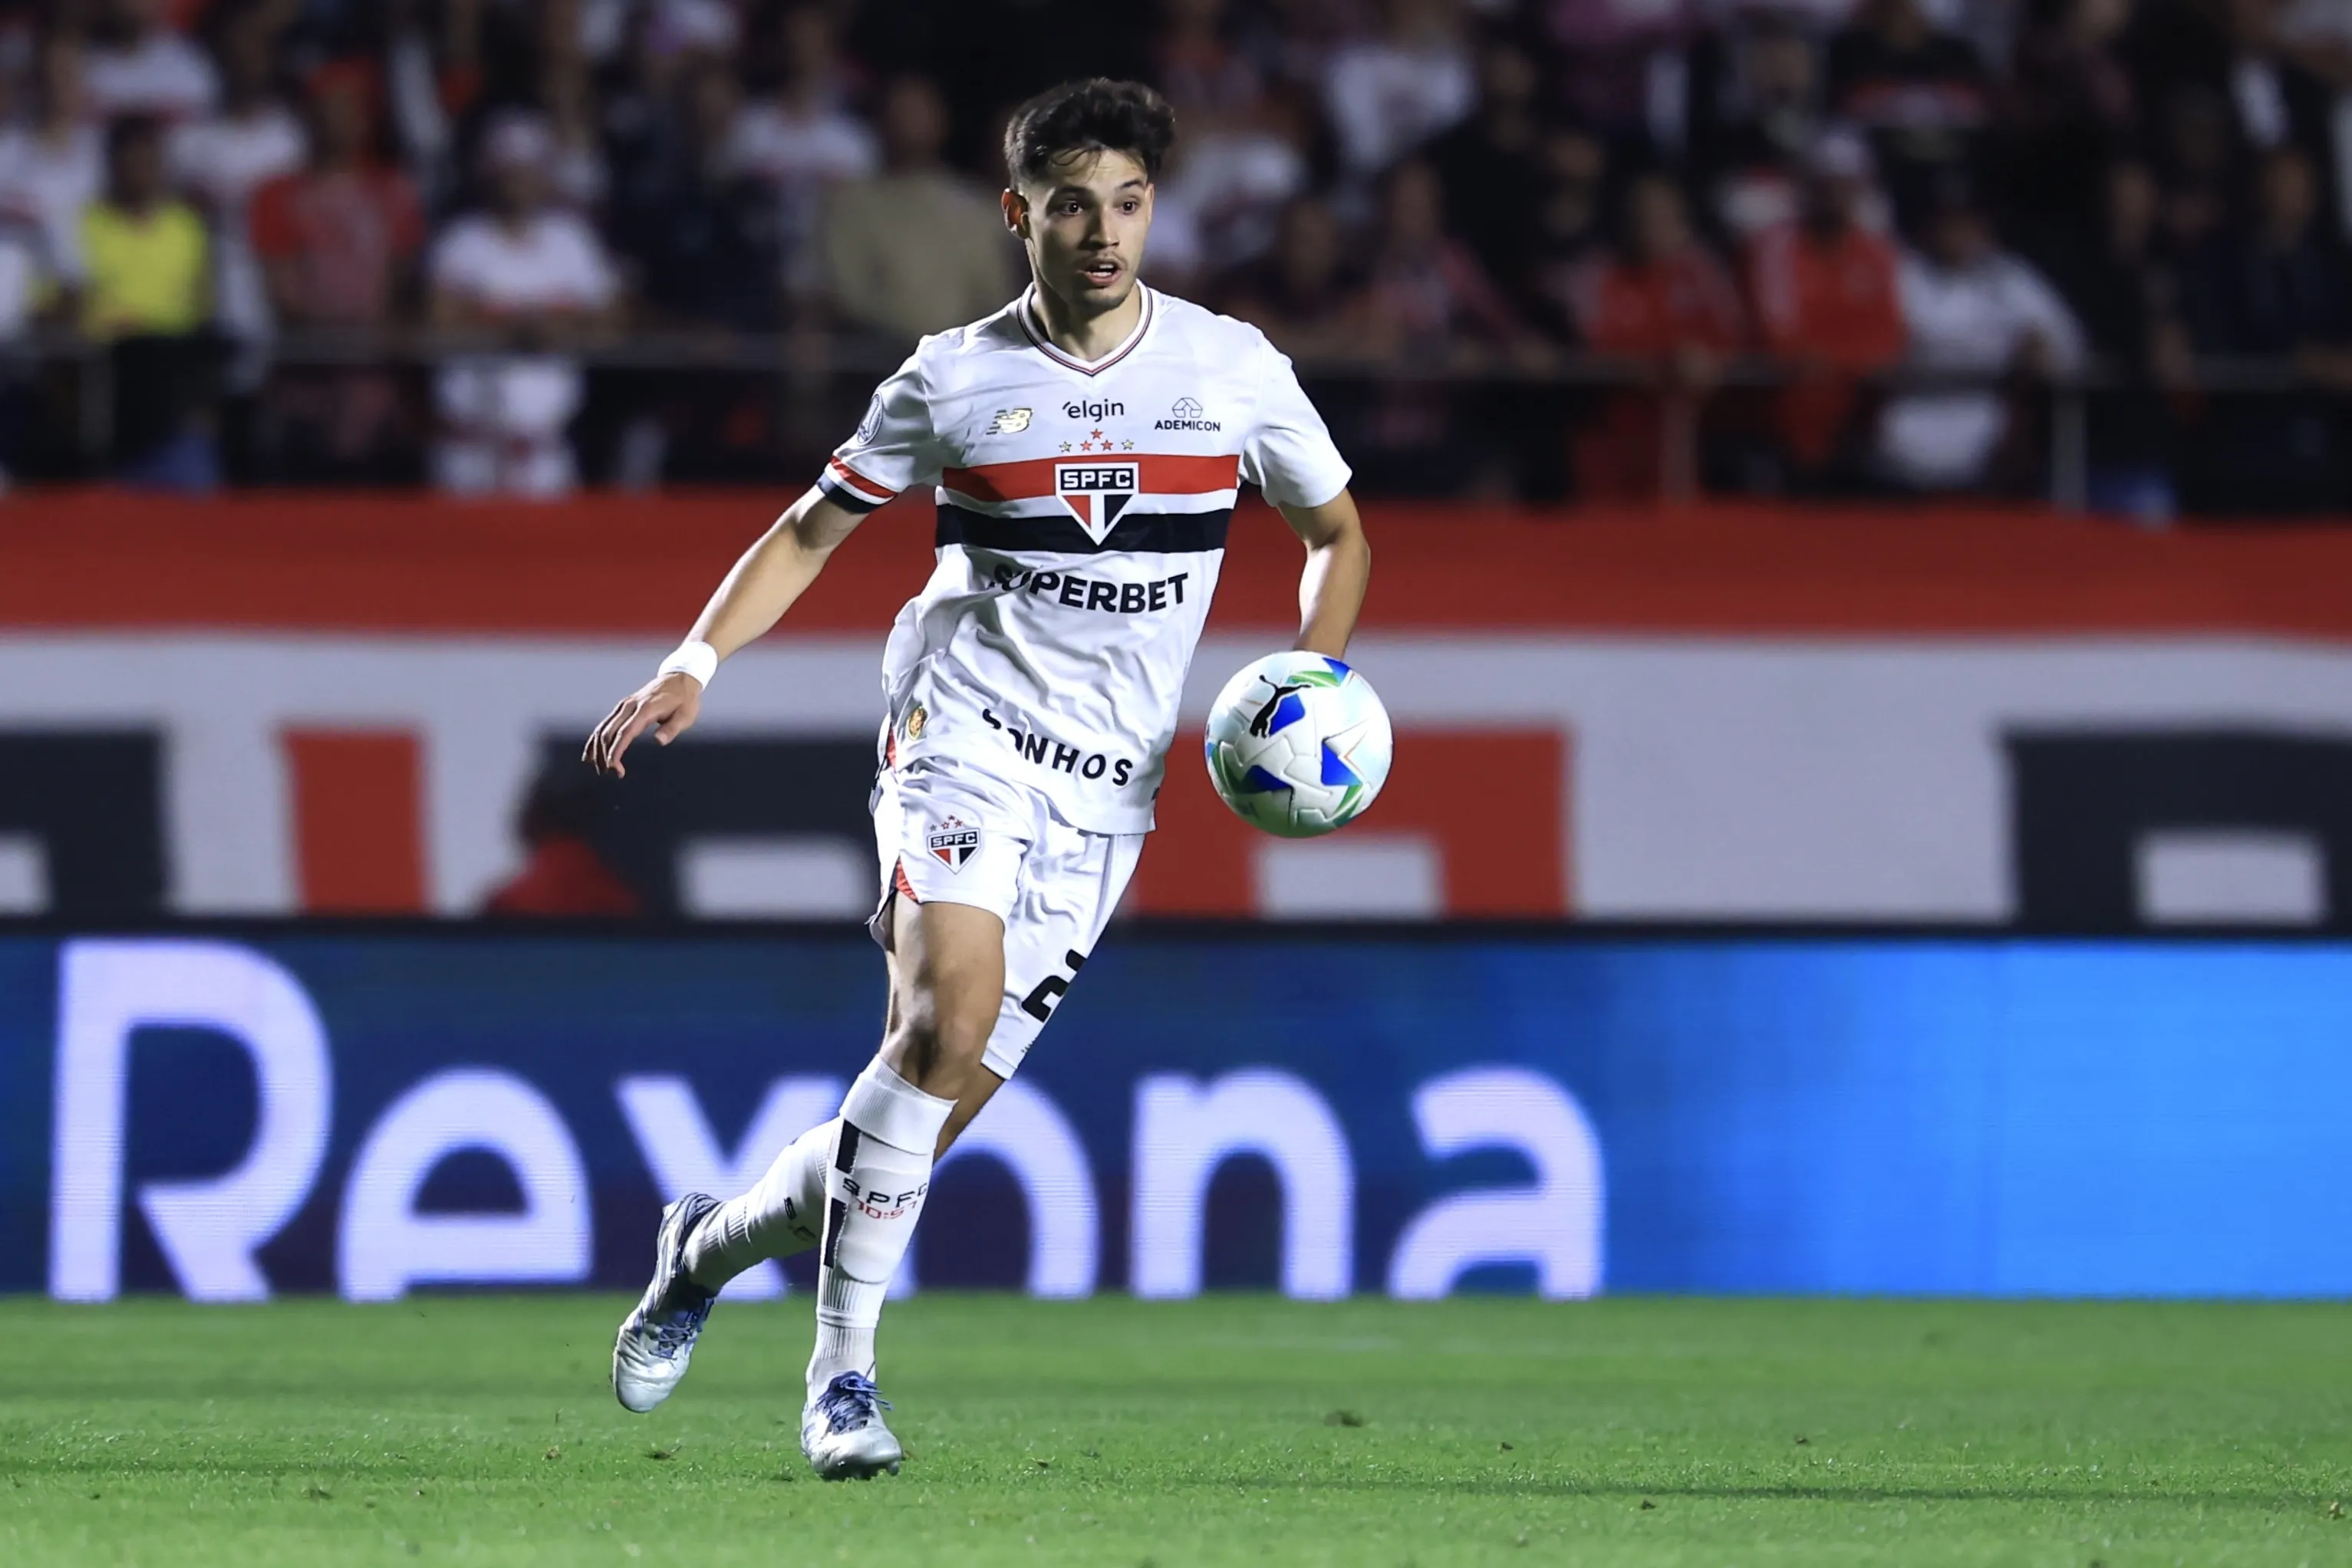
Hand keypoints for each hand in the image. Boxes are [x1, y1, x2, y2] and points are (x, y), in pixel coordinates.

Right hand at [583, 672, 702, 777]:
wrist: (680, 679)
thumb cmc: (685, 700)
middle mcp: (630, 706)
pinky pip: (605, 723)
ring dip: (597, 748)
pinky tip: (593, 752)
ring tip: (599, 767)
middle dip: (604, 754)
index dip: (616, 751)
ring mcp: (624, 705)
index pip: (625, 733)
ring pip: (603, 727)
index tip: (614, 768)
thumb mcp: (686, 716)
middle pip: (608, 731)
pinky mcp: (623, 706)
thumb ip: (671, 729)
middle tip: (607, 773)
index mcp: (645, 710)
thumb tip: (659, 741)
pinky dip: (597, 738)